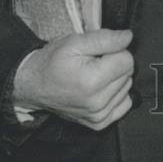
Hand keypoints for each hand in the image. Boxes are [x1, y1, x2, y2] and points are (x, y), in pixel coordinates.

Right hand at [13, 28, 133, 130]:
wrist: (34, 86)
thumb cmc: (52, 63)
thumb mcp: (74, 42)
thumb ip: (105, 38)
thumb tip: (128, 37)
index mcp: (91, 81)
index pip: (127, 60)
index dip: (114, 50)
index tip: (98, 52)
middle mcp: (97, 103)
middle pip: (128, 74)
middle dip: (114, 64)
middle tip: (94, 63)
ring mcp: (98, 116)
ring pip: (127, 87)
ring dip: (114, 79)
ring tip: (93, 75)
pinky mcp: (99, 123)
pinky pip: (124, 103)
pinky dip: (115, 94)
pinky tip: (100, 89)